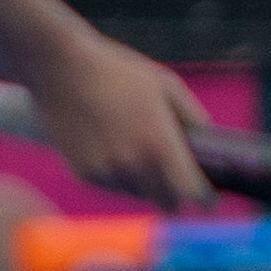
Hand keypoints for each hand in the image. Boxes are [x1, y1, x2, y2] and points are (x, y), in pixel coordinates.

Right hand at [23, 34, 208, 213]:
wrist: (60, 69)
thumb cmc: (118, 73)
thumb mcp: (167, 87)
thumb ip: (192, 118)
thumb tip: (209, 141)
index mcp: (159, 145)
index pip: (191, 192)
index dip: (204, 197)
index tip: (210, 196)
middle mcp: (133, 165)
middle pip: (166, 202)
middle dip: (177, 195)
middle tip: (181, 182)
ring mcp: (105, 172)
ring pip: (137, 194)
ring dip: (145, 185)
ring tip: (143, 156)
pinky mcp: (82, 173)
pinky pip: (112, 186)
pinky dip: (119, 177)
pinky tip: (117, 152)